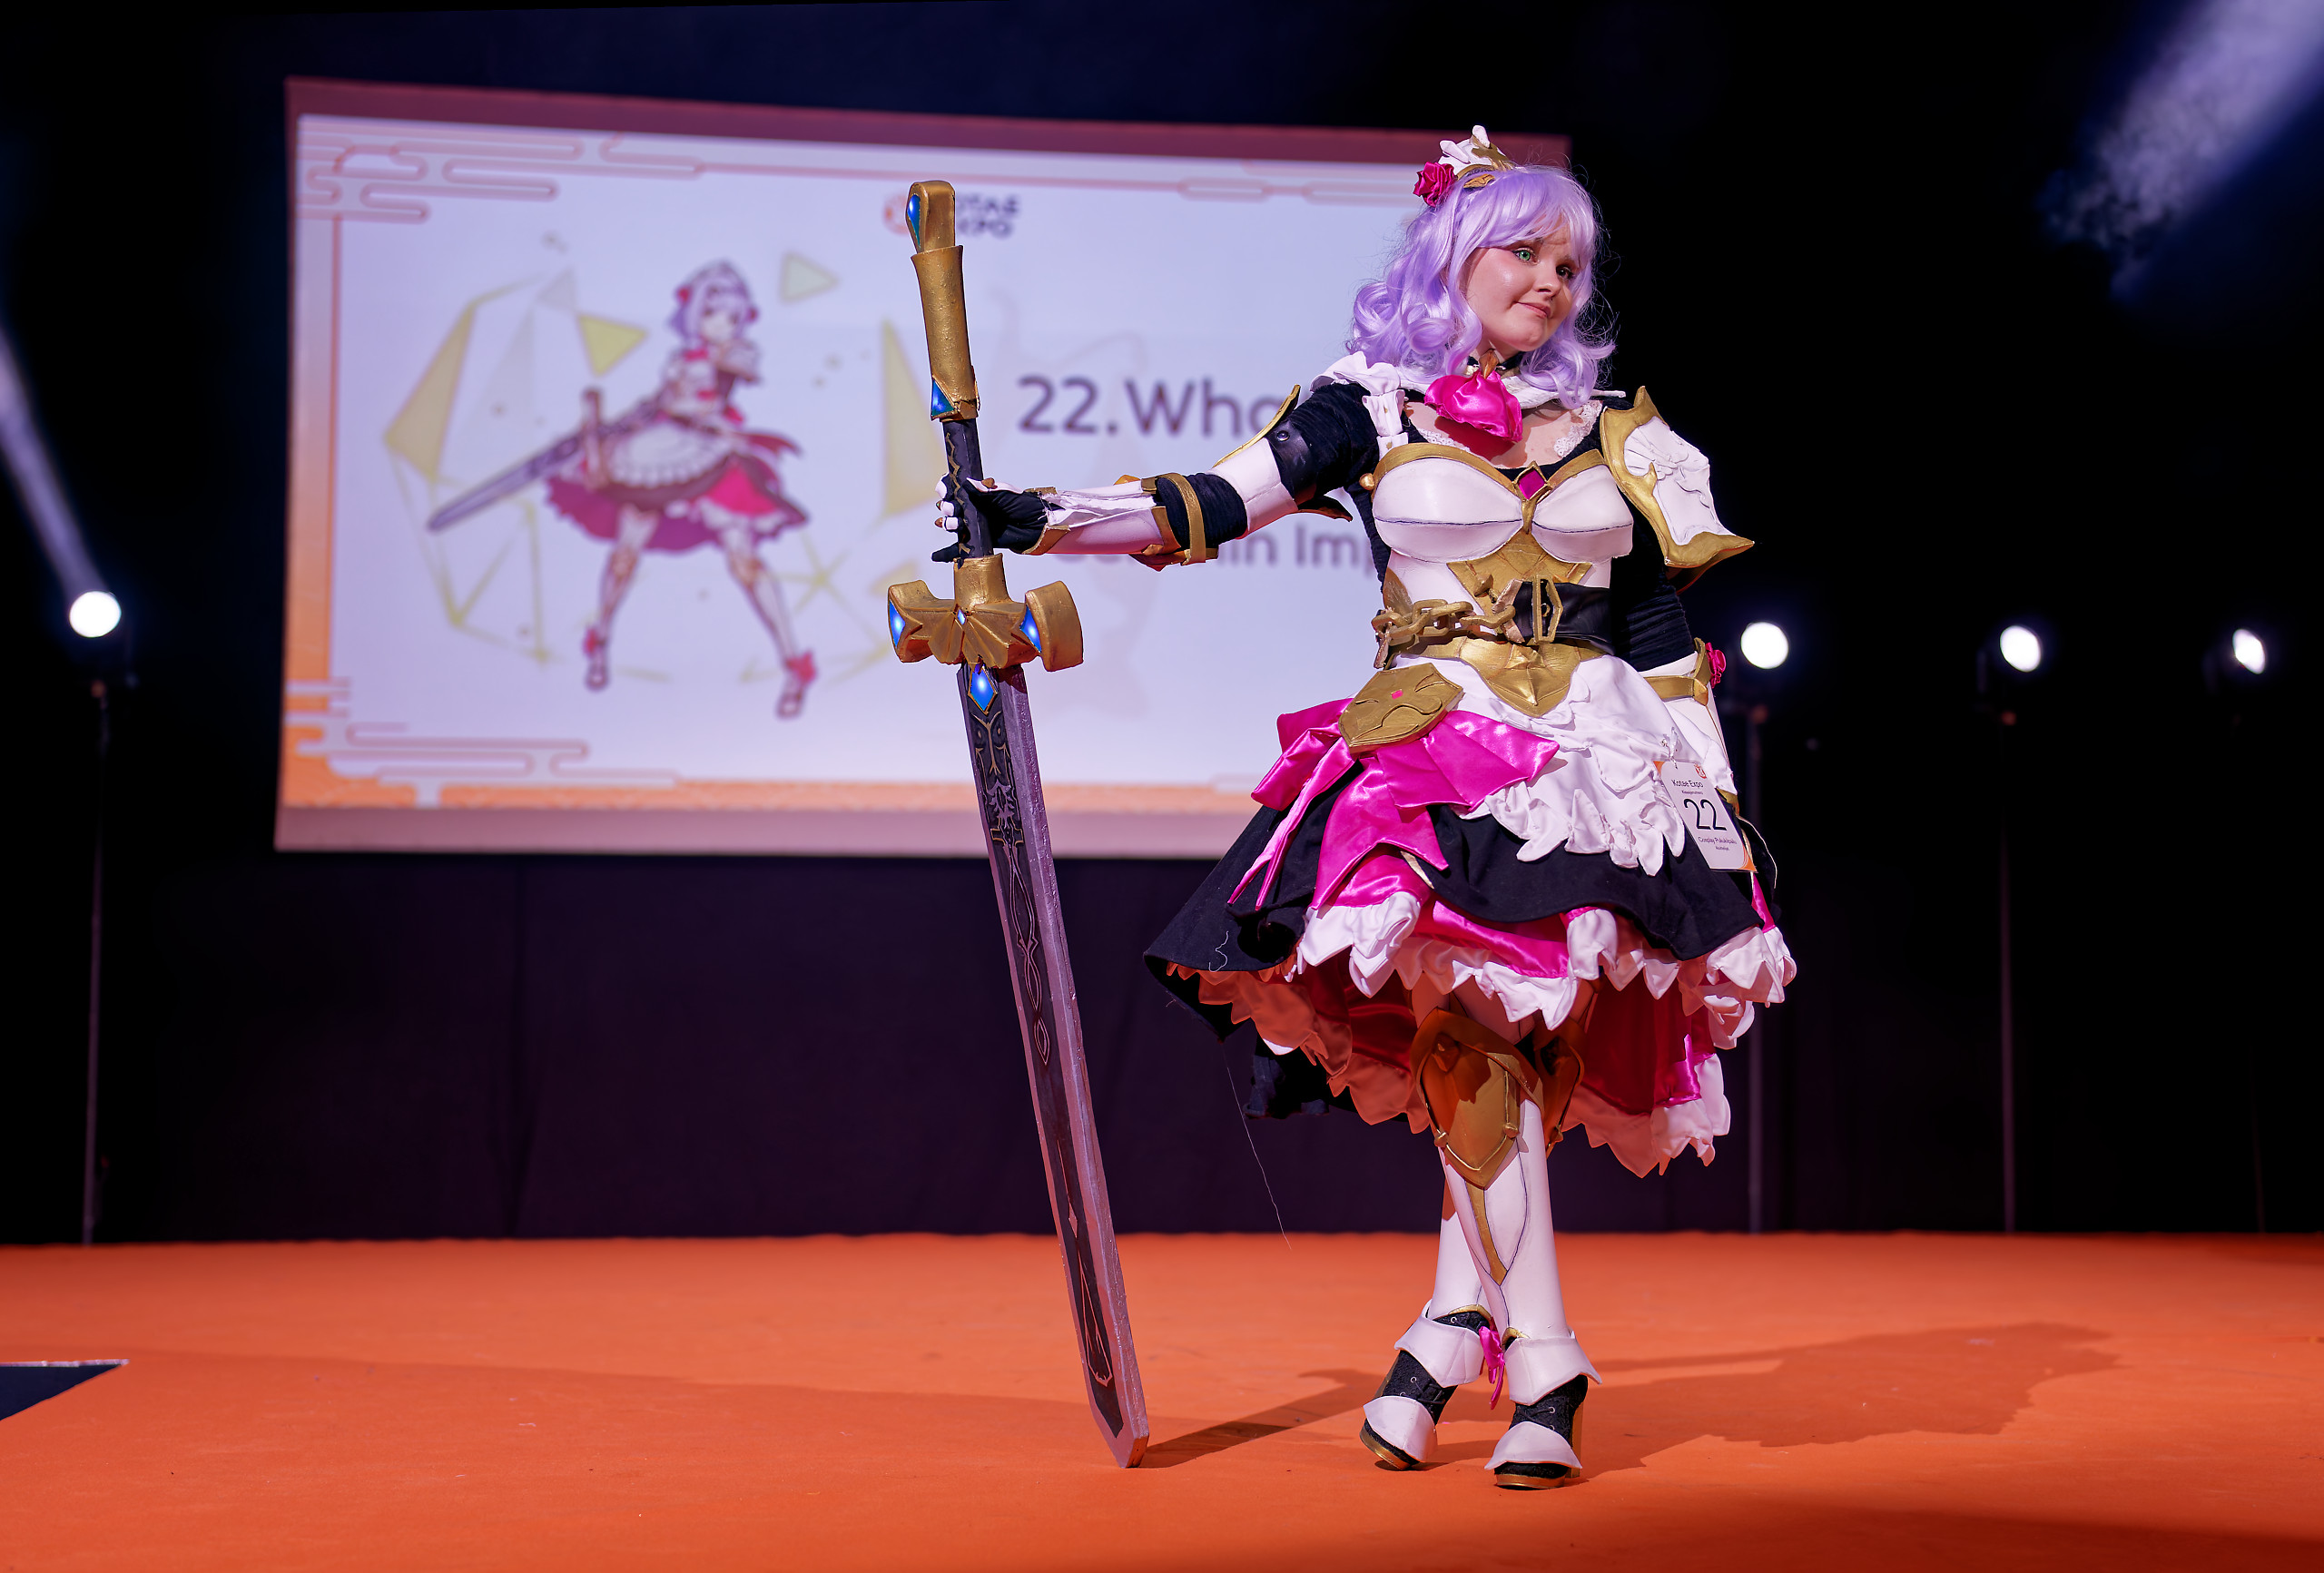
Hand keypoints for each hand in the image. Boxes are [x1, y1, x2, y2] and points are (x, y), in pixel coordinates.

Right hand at [931, 476, 1048, 561]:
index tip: (945, 491)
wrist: (1037, 526)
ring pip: (951, 525)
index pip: (953, 487)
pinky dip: (946, 553)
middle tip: (954, 511)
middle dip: (947, 508)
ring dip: (948, 525)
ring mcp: (973, 525)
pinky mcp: (976, 541)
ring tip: (957, 526)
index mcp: (977, 493)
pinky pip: (958, 548)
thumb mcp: (1005, 495)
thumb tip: (966, 483)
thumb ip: (986, 492)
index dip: (945, 488)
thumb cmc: (1023, 506)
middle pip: (949, 506)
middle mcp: (971, 508)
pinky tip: (936, 556)